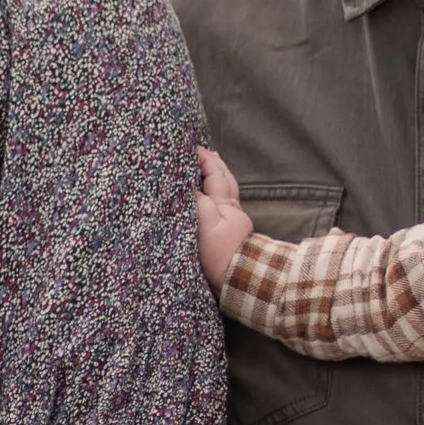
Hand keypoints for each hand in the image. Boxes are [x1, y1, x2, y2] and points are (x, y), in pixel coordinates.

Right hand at [194, 145, 251, 289]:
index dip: (203, 159)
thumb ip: (195, 200)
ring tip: (212, 167)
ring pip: (227, 190)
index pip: (213, 173)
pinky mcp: (230, 231)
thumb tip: (185, 185)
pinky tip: (215, 194)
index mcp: (223, 202)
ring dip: (219, 176)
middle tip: (206, 153)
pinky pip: (225, 202)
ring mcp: (232, 219)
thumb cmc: (219, 251)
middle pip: (224, 178)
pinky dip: (219, 191)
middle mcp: (230, 207)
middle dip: (215, 164)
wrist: (237, 276)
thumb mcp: (203, 222)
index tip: (191, 148)